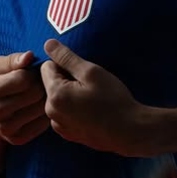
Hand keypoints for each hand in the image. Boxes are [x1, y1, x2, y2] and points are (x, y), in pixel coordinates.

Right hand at [0, 51, 49, 144]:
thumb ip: (13, 59)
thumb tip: (29, 56)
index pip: (23, 79)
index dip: (32, 71)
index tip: (32, 71)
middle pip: (34, 94)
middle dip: (40, 83)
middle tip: (39, 81)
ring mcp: (6, 129)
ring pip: (41, 108)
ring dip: (45, 98)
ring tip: (39, 92)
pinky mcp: (17, 139)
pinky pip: (43, 124)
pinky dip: (45, 113)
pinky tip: (38, 106)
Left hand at [41, 39, 146, 154]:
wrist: (129, 131)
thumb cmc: (112, 100)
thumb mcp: (91, 72)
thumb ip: (66, 57)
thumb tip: (47, 43)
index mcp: (55, 96)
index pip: (47, 66)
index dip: (64, 64)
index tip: (81, 72)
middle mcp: (51, 113)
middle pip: (50, 83)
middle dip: (65, 79)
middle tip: (88, 85)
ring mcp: (59, 125)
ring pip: (57, 97)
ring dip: (69, 93)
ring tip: (90, 98)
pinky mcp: (67, 133)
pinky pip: (63, 111)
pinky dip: (72, 107)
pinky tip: (90, 110)